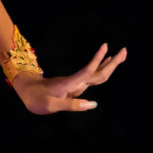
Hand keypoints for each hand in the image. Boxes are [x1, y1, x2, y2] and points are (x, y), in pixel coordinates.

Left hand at [12, 43, 126, 114]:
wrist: (27, 91)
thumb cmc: (37, 99)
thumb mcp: (52, 105)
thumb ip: (72, 105)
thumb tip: (94, 104)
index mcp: (70, 84)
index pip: (87, 71)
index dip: (97, 59)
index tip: (105, 46)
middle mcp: (75, 81)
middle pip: (97, 71)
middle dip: (112, 62)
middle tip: (125, 50)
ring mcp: (76, 82)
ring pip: (96, 73)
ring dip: (110, 64)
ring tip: (121, 55)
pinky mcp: (75, 84)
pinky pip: (92, 77)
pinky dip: (102, 70)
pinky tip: (107, 64)